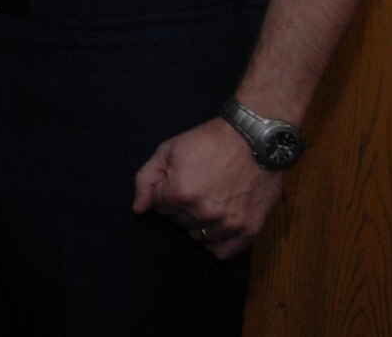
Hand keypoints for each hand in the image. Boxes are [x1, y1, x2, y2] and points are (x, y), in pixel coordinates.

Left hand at [131, 117, 284, 258]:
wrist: (253, 139)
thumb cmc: (209, 141)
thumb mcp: (168, 149)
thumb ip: (146, 179)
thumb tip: (138, 209)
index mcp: (179, 192)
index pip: (158, 206)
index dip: (166, 191)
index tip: (180, 179)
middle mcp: (202, 212)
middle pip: (178, 221)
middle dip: (182, 206)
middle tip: (198, 186)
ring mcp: (227, 223)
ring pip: (198, 235)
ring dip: (199, 221)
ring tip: (211, 200)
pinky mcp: (249, 229)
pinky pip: (224, 252)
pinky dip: (217, 242)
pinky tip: (217, 226)